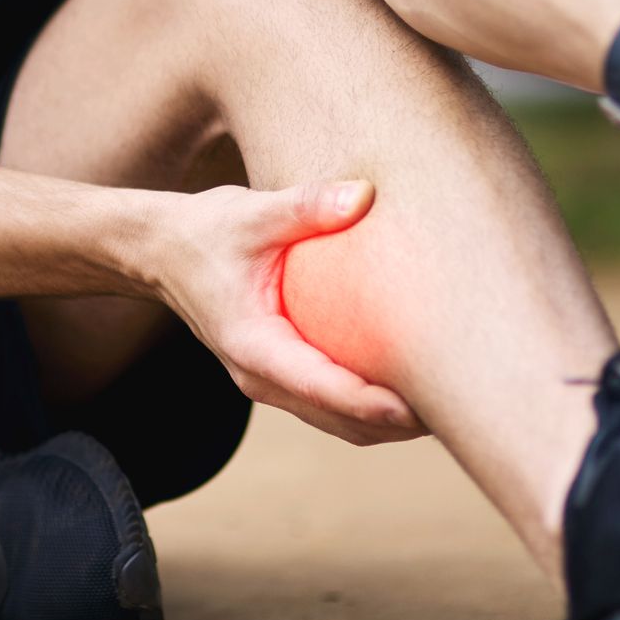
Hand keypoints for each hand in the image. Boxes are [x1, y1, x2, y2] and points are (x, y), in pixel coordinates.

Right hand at [148, 180, 423, 445]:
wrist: (159, 253)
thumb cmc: (205, 231)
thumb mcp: (251, 212)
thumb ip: (307, 206)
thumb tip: (365, 195)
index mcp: (252, 345)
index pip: (322, 387)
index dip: (372, 403)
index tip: (420, 407)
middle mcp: (259, 376)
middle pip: (339, 421)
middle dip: (396, 424)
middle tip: (459, 409)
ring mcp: (267, 381)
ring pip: (337, 421)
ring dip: (388, 422)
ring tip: (448, 405)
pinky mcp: (277, 374)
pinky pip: (330, 404)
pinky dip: (368, 403)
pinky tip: (411, 382)